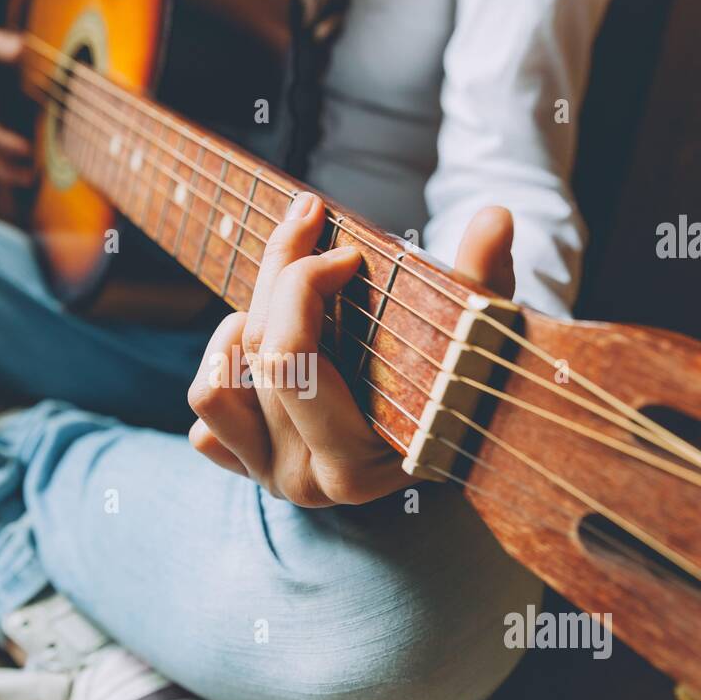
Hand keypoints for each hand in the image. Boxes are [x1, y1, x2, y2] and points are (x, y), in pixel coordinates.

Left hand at [187, 193, 516, 506]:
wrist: (447, 429)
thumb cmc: (463, 378)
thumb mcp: (477, 334)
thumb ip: (483, 280)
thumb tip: (496, 218)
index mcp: (355, 462)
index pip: (292, 359)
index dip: (305, 281)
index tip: (345, 249)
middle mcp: (306, 481)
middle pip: (258, 355)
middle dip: (280, 275)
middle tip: (309, 227)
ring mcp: (270, 479)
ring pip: (210, 389)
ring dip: (237, 333)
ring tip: (283, 307)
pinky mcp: (246, 469)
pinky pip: (203, 424)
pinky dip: (224, 378)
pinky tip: (266, 354)